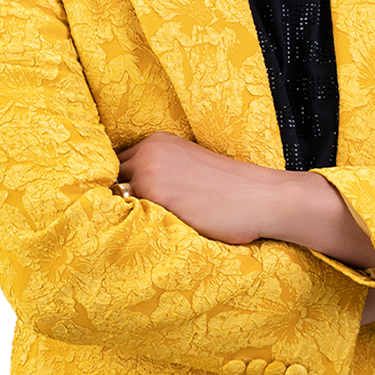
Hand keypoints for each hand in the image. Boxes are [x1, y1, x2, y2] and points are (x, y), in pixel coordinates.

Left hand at [115, 132, 280, 244]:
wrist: (261, 197)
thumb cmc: (231, 189)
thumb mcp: (189, 165)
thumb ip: (161, 171)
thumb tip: (131, 194)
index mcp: (157, 142)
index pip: (119, 163)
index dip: (122, 184)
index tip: (128, 202)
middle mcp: (148, 153)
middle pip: (113, 180)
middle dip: (118, 198)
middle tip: (132, 219)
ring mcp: (149, 175)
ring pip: (119, 200)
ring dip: (127, 214)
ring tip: (145, 228)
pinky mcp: (155, 199)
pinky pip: (131, 217)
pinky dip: (138, 226)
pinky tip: (153, 232)